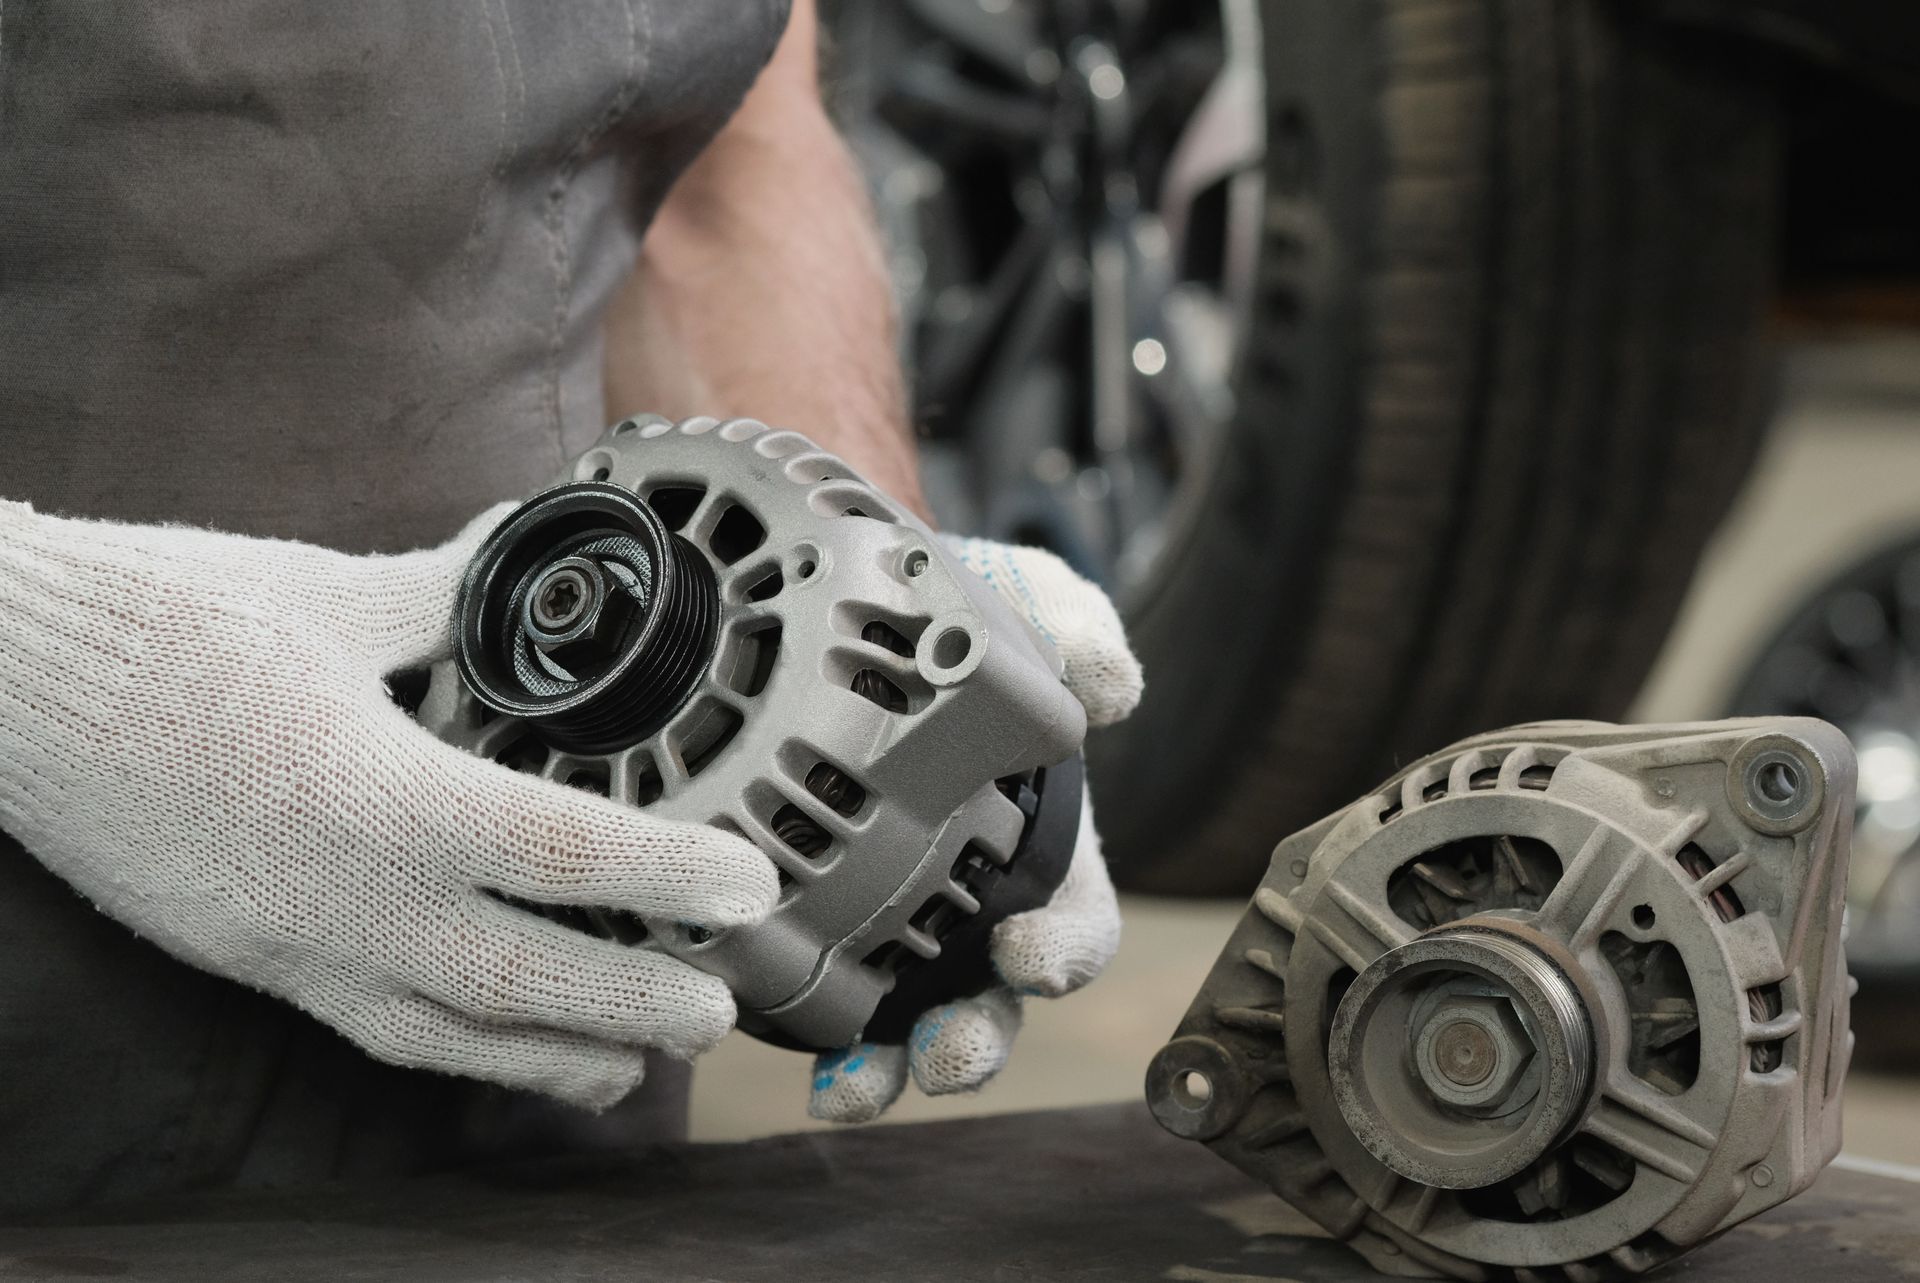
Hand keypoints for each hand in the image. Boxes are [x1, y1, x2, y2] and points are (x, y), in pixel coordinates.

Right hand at [0, 502, 778, 1108]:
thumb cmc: (152, 625)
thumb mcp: (320, 598)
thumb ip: (443, 592)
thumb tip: (523, 547)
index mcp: (376, 796)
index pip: (560, 855)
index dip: (670, 877)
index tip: (749, 893)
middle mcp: (340, 897)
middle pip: (521, 983)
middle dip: (633, 1006)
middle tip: (718, 1013)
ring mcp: (287, 945)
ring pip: (445, 1035)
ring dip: (551, 1057)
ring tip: (632, 1066)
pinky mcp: (245, 958)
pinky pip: (370, 1029)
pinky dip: (455, 1051)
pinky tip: (499, 1047)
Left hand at [807, 537, 1143, 1121]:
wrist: (858, 604)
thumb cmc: (968, 622)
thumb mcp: (1029, 605)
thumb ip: (1077, 633)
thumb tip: (1113, 686)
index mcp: (1047, 852)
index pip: (1075, 926)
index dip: (1062, 954)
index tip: (1026, 955)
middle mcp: (981, 911)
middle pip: (995, 1005)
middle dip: (974, 1042)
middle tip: (946, 1051)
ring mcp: (905, 932)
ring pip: (909, 1028)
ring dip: (889, 1071)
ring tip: (854, 1090)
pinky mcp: (829, 935)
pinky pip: (826, 1007)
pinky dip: (811, 1046)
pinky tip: (785, 1057)